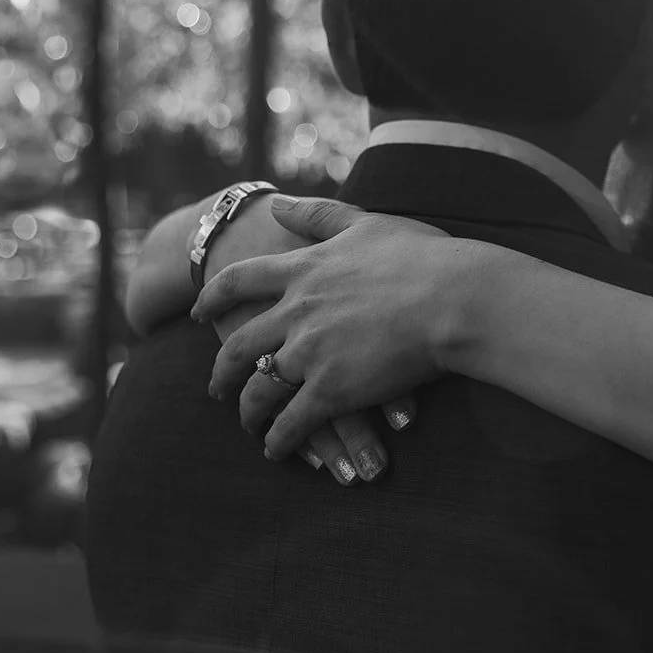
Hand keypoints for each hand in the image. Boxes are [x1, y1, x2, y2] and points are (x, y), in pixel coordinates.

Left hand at [192, 197, 473, 466]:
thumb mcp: (364, 223)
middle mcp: (296, 312)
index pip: (238, 282)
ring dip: (249, 412)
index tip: (198, 313)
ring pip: (259, 390)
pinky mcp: (330, 390)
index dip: (212, 299)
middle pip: (240, 345)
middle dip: (222, 370)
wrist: (453, 298)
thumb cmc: (422, 257)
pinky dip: (279, 441)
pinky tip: (277, 450)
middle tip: (215, 386)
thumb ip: (316, 215)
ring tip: (249, 426)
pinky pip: (291, 423)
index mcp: (303, 270)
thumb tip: (275, 203)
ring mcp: (309, 353)